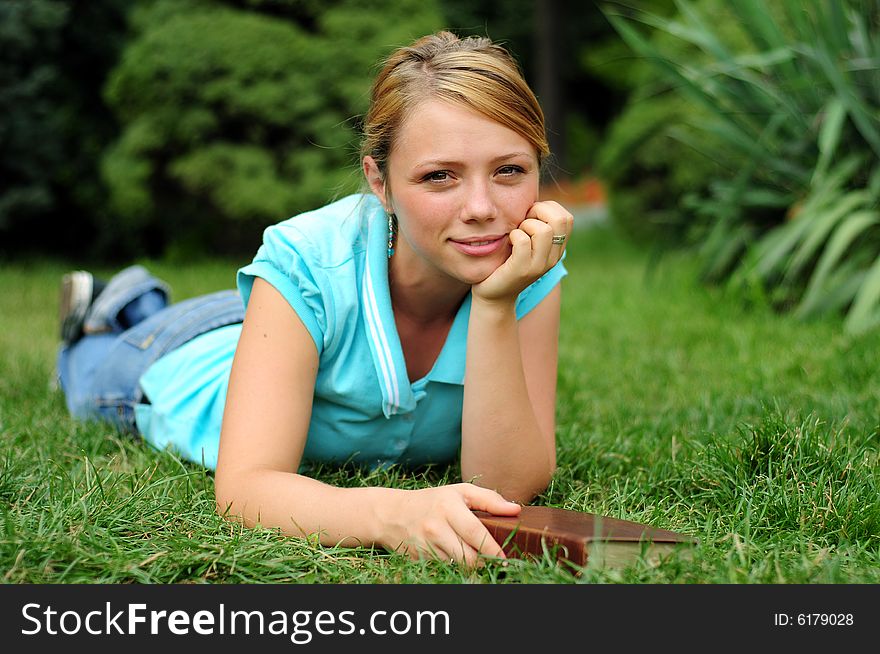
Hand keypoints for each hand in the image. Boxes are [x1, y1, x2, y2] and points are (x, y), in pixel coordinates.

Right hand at [377, 484, 520, 565]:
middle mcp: (435, 527)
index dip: (493, 548)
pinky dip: (455, 565)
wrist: (392, 514)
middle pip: (468, 557)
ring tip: (475, 554)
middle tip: (494, 559)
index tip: (505, 557)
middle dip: (484, 561)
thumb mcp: (459, 491)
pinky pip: (445, 567)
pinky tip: (455, 554)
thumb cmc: (433, 501)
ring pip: (458, 565)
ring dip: (470, 564)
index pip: (475, 533)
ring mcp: (426, 545)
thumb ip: (489, 499)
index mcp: (448, 507)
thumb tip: (516, 510)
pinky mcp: (419, 559)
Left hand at [472, 201, 572, 303]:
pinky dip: (513, 236)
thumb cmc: (506, 261)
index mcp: (557, 249)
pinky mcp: (522, 270)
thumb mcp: (526, 240)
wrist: (493, 294)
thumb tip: (532, 200)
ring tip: (516, 234)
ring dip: (525, 225)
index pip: (567, 217)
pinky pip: (523, 241)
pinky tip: (508, 242)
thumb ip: (534, 223)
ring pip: (543, 230)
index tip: (530, 216)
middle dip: (539, 212)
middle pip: (561, 220)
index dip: (548, 209)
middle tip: (523, 222)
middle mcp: (553, 258)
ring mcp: (539, 266)